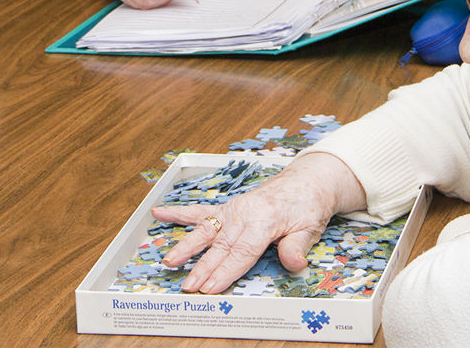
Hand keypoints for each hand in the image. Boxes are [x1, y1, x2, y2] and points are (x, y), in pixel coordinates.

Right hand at [150, 153, 364, 293]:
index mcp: (263, 219)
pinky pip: (201, 211)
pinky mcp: (228, 208)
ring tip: (169, 261)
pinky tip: (159, 213)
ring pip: (206, 231)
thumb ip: (297, 246)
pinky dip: (179, 213)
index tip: (211, 287)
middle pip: (221, 246)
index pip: (242, 251)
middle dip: (203, 268)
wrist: (306, 181)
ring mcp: (233, 209)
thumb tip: (293, 263)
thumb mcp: (310, 227)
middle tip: (189, 286)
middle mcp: (244, 213)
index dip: (226, 271)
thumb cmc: (307, 205)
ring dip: (187, 247)